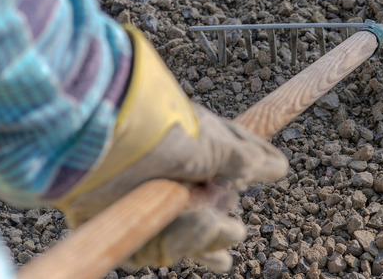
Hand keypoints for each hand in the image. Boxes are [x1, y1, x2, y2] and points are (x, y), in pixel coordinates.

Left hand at [60, 105, 287, 269]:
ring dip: (207, 233)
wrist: (103, 144)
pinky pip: (164, 250)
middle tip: (216, 207)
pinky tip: (186, 224)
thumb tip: (280, 167)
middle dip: (225, 220)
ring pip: (198, 239)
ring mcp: (157, 207)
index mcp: (201, 151)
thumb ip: (249, 160)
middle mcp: (181, 180)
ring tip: (200, 218)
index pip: (238, 165)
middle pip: (220, 212)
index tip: (278, 171)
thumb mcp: (216, 142)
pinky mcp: (133, 229)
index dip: (259, 169)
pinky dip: (178, 240)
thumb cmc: (162, 132)